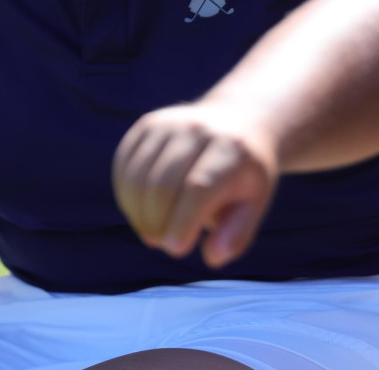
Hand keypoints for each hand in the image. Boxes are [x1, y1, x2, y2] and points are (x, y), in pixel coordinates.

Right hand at [112, 102, 277, 267]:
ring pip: (137, 178)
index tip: (176, 249)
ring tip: (154, 230)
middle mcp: (198, 130)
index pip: (199, 187)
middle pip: (162, 185)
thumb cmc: (244, 175)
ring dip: (139, 215)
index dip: (182, 222)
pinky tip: (143, 211)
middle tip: (164, 243)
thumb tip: (212, 257)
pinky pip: (124, 167)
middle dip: (157, 224)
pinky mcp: (147, 124)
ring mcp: (170, 123)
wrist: (238, 121)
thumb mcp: (255, 204)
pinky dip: (127, 198)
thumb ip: (237, 234)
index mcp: (232, 150)